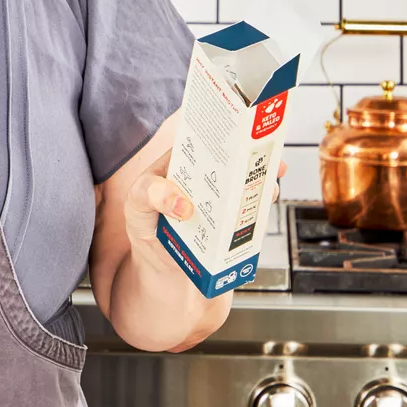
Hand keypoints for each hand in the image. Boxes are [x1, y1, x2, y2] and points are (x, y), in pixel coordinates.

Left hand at [119, 151, 287, 247]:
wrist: (162, 269)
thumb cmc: (145, 228)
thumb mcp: (136, 205)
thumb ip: (149, 194)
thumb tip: (182, 203)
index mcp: (179, 167)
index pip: (201, 144)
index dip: (221, 137)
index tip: (238, 137)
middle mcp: (203, 182)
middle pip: (231, 164)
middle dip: (251, 159)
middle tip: (266, 160)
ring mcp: (220, 204)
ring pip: (244, 188)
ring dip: (261, 184)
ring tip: (270, 185)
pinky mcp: (231, 227)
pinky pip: (248, 216)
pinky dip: (259, 213)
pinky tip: (263, 211)